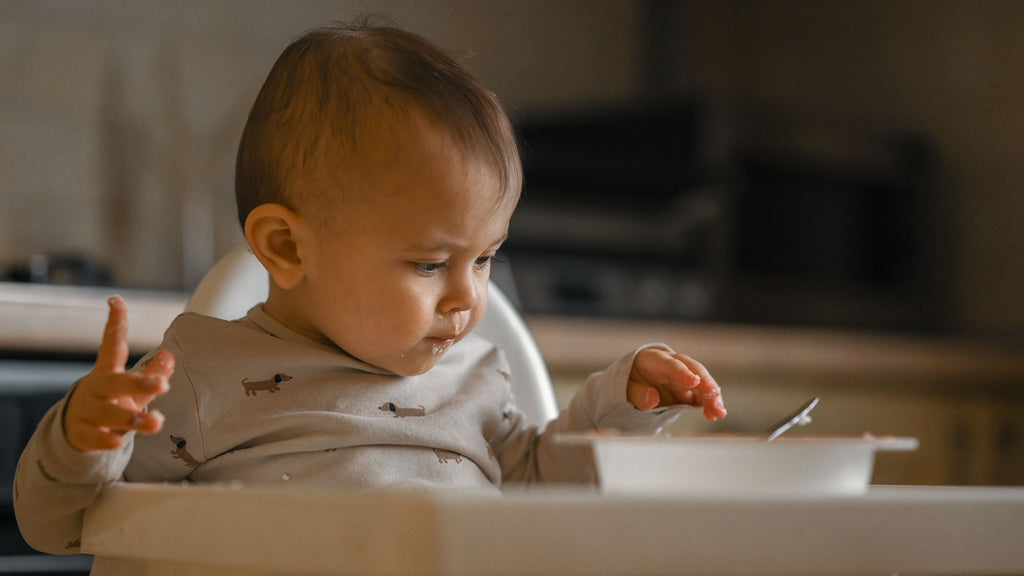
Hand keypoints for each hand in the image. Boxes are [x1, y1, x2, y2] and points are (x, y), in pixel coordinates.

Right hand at [63, 296, 173, 451]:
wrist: (76, 431)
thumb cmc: (111, 402)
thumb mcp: (131, 389)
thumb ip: (151, 375)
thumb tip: (169, 356)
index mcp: (107, 372)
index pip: (111, 345)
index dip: (115, 324)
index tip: (116, 301)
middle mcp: (96, 389)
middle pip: (116, 384)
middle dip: (139, 384)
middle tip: (162, 385)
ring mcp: (87, 411)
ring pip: (109, 414)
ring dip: (133, 418)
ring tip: (155, 422)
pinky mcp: (82, 434)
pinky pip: (94, 438)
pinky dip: (106, 440)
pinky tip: (118, 441)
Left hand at [626, 348, 725, 420]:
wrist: (635, 383)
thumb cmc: (630, 383)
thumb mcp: (626, 388)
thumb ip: (637, 394)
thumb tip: (651, 399)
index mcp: (654, 360)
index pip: (669, 365)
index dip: (681, 372)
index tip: (693, 381)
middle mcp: (673, 365)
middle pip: (693, 369)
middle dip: (705, 383)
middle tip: (714, 395)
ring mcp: (684, 376)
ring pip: (702, 382)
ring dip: (712, 396)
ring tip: (719, 412)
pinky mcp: (690, 390)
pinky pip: (702, 395)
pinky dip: (710, 404)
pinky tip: (715, 414)